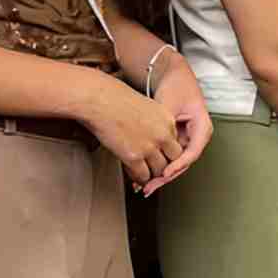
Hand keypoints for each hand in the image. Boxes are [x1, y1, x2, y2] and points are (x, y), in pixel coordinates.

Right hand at [77, 74, 184, 188]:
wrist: (101, 100)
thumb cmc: (117, 99)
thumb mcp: (147, 106)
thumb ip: (156, 122)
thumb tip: (153, 136)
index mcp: (167, 120)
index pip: (176, 143)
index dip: (167, 152)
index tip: (160, 156)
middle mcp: (163, 134)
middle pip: (173, 160)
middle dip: (164, 166)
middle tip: (155, 169)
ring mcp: (149, 147)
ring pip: (159, 171)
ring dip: (151, 174)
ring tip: (145, 174)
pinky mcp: (134, 157)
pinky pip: (143, 176)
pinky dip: (139, 179)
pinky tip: (134, 175)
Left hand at [138, 59, 213, 196]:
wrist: (173, 74)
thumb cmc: (176, 86)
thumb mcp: (168, 105)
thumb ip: (162, 126)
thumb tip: (151, 146)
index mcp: (202, 127)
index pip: (192, 152)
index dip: (177, 165)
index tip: (163, 173)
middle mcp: (197, 136)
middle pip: (183, 163)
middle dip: (165, 177)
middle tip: (149, 187)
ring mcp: (187, 139)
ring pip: (175, 163)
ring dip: (160, 175)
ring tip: (143, 186)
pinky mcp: (177, 140)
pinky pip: (169, 156)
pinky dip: (158, 164)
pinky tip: (144, 174)